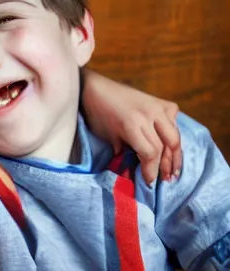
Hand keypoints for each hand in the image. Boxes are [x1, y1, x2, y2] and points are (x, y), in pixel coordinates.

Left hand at [81, 69, 181, 184]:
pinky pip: (174, 119)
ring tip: (173, 170)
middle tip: (165, 179)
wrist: (96, 88)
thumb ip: (124, 153)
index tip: (148, 182)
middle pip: (165, 147)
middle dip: (165, 166)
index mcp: (131, 124)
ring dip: (175, 154)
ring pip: (174, 135)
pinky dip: (174, 132)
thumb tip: (134, 174)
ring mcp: (156, 106)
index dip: (151, 171)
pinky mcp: (160, 102)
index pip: (150, 154)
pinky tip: (171, 144)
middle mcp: (147, 114)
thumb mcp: (108, 137)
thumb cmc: (98, 114)